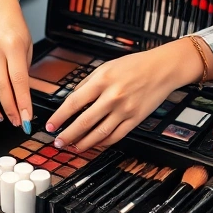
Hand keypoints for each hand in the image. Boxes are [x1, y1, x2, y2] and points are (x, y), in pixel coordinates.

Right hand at [0, 0, 33, 131]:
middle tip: (17, 122)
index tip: (27, 119)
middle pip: (1, 87)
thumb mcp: (27, 47)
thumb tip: (22, 99)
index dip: (23, 103)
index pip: (18, 81)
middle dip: (10, 109)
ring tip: (1, 116)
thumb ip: (23, 71)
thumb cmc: (15, 30)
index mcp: (13, 46)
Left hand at [45, 38, 206, 151]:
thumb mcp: (106, 67)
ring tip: (74, 147)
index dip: (60, 117)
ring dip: (84, 143)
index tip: (51, 126)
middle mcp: (113, 97)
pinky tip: (95, 144)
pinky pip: (116, 135)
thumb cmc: (134, 65)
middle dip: (68, 135)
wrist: (162, 69)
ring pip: (100, 133)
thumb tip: (71, 100)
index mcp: (102, 81)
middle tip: (58, 143)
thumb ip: (87, 83)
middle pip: (84, 122)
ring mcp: (125, 110)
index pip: (74, 102)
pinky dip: (103, 142)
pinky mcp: (135, 119)